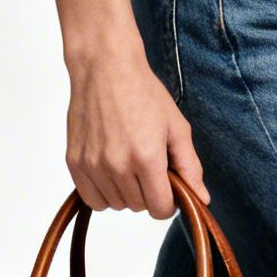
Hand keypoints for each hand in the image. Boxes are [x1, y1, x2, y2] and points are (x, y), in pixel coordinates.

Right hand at [65, 45, 210, 216]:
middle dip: (148, 193)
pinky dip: (103, 192)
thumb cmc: (143, 92)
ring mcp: (93, 165)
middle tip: (148, 166)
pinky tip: (111, 171)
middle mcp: (117, 165)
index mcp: (147, 158)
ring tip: (128, 163)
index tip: (167, 186)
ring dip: (126, 193)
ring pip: (116, 205)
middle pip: (139, 207)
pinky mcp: (74, 162)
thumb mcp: (176, 128)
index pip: (160, 209)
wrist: (105, 68)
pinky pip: (92, 199)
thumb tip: (202, 200)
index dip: (169, 202)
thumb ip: (190, 167)